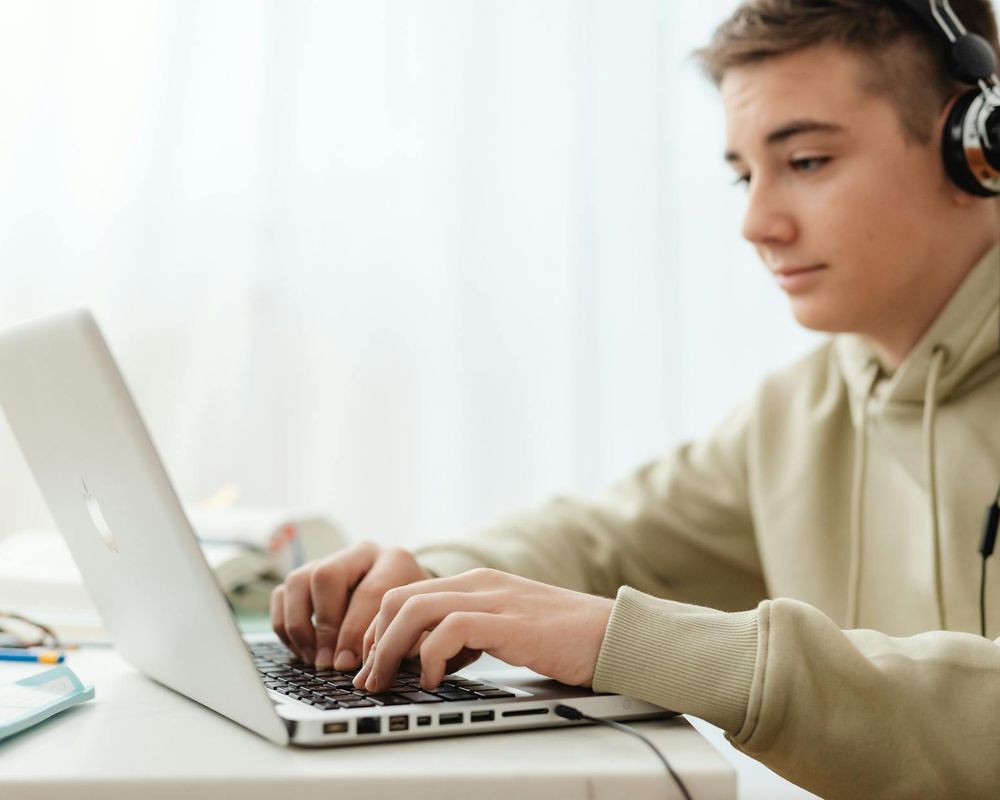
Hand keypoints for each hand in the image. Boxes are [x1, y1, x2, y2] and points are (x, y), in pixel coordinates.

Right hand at [270, 541, 432, 670]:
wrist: (411, 598)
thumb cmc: (414, 617)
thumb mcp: (417, 625)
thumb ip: (397, 641)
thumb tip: (367, 671)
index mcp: (395, 560)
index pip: (367, 592)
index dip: (353, 633)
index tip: (346, 665)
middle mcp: (361, 554)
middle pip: (325, 576)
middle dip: (324, 626)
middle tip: (327, 663)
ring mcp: (331, 560)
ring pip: (298, 580)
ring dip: (300, 626)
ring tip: (313, 659)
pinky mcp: (309, 575)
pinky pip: (282, 593)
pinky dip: (285, 625)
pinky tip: (303, 651)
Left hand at [352, 568, 614, 693]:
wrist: (612, 634)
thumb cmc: (563, 638)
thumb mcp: (505, 629)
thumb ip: (469, 635)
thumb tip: (430, 660)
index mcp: (476, 583)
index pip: (406, 594)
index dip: (379, 630)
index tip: (372, 665)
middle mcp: (479, 584)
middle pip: (400, 598)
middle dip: (374, 640)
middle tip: (371, 678)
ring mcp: (493, 599)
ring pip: (415, 609)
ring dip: (390, 649)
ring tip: (389, 681)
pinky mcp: (508, 622)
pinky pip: (451, 629)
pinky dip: (430, 655)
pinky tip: (433, 679)